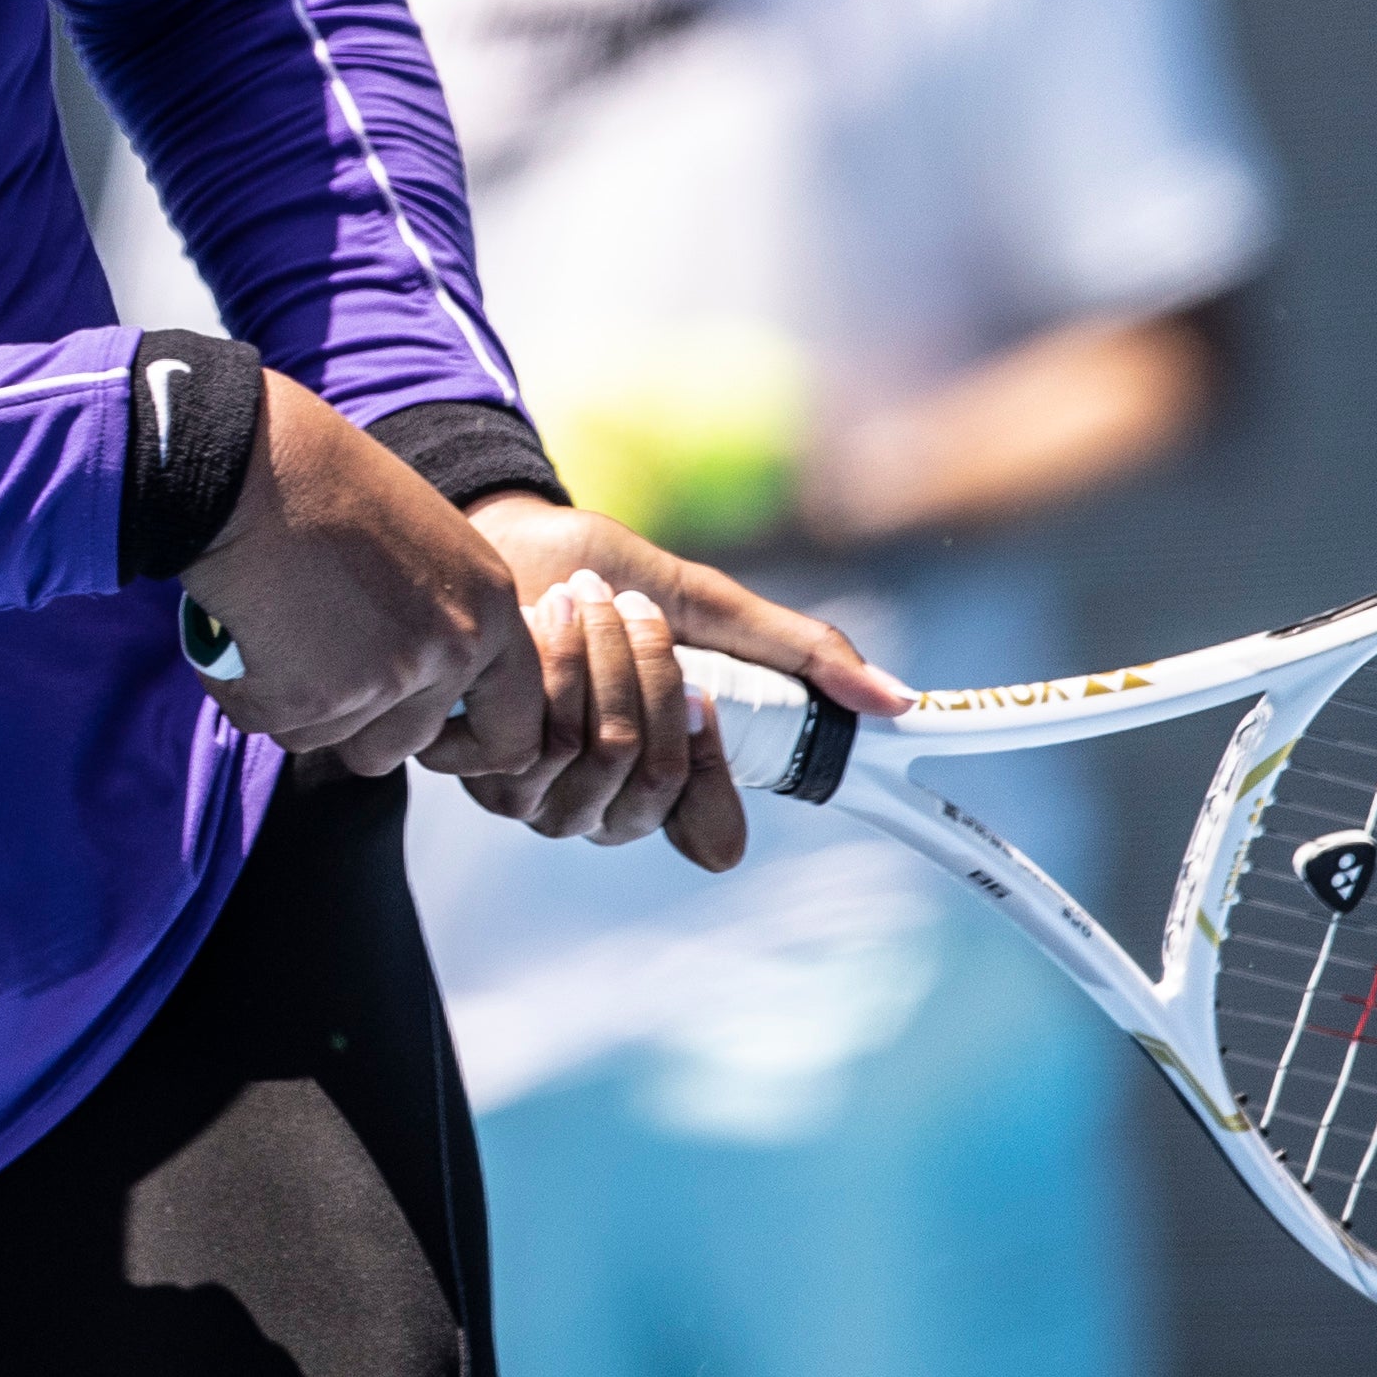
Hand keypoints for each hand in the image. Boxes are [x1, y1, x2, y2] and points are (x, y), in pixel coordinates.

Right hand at [172, 375, 520, 774]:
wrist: (249, 458)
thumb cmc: (322, 481)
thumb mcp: (423, 543)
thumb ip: (440, 617)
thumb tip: (423, 692)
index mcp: (491, 609)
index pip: (514, 728)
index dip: (465, 745)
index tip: (421, 733)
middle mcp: (452, 649)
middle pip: (404, 746)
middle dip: (353, 722)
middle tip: (313, 659)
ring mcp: (385, 678)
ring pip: (331, 739)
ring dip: (294, 701)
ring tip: (274, 622)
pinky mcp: (312, 696)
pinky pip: (269, 723)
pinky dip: (243, 686)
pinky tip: (241, 625)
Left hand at [418, 500, 913, 873]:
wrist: (508, 540)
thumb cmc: (607, 577)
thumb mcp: (712, 607)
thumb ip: (795, 653)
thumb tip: (897, 700)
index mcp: (665, 788)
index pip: (713, 836)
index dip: (714, 767)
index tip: (705, 694)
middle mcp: (603, 811)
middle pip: (656, 775)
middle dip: (651, 673)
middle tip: (631, 608)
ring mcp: (538, 799)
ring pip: (602, 755)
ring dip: (603, 658)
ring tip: (584, 601)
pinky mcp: (480, 768)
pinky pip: (537, 737)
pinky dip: (552, 660)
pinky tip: (541, 615)